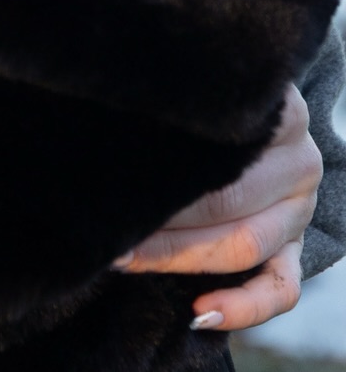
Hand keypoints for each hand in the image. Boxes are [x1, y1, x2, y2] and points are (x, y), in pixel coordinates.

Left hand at [115, 83, 319, 331]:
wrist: (248, 127)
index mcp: (279, 115)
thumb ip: (172, 96)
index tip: (112, 178)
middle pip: (227, 201)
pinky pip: (280, 291)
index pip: (222, 148)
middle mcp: (298, 164)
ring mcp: (299, 212)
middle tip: (106, 225)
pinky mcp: (294, 250)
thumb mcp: (196, 93)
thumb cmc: (201, 108)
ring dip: (177, 256)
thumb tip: (114, 108)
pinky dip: (243, 307)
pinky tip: (200, 312)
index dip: (163, 166)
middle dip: (161, 217)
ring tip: (124, 257)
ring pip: (243, 247)